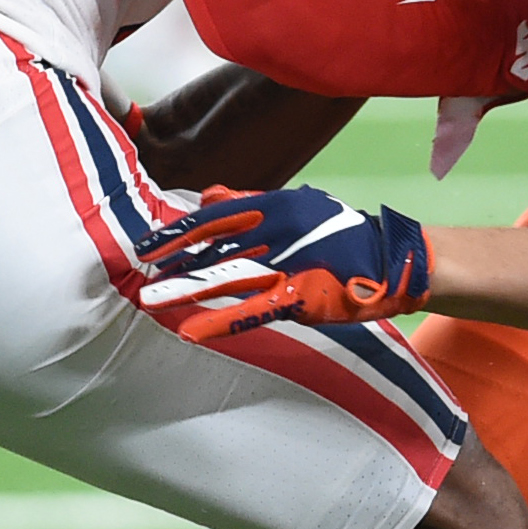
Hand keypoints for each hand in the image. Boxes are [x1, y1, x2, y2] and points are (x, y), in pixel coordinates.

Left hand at [135, 184, 430, 339]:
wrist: (391, 259)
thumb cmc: (340, 233)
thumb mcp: (295, 207)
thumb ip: (250, 203)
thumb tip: (208, 196)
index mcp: (274, 207)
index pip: (215, 218)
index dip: (179, 231)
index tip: (147, 244)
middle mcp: (278, 232)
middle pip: (214, 247)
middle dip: (174, 260)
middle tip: (136, 269)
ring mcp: (289, 265)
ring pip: (227, 277)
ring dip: (186, 290)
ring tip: (150, 301)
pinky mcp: (301, 297)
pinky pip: (255, 311)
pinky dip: (223, 322)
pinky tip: (192, 332)